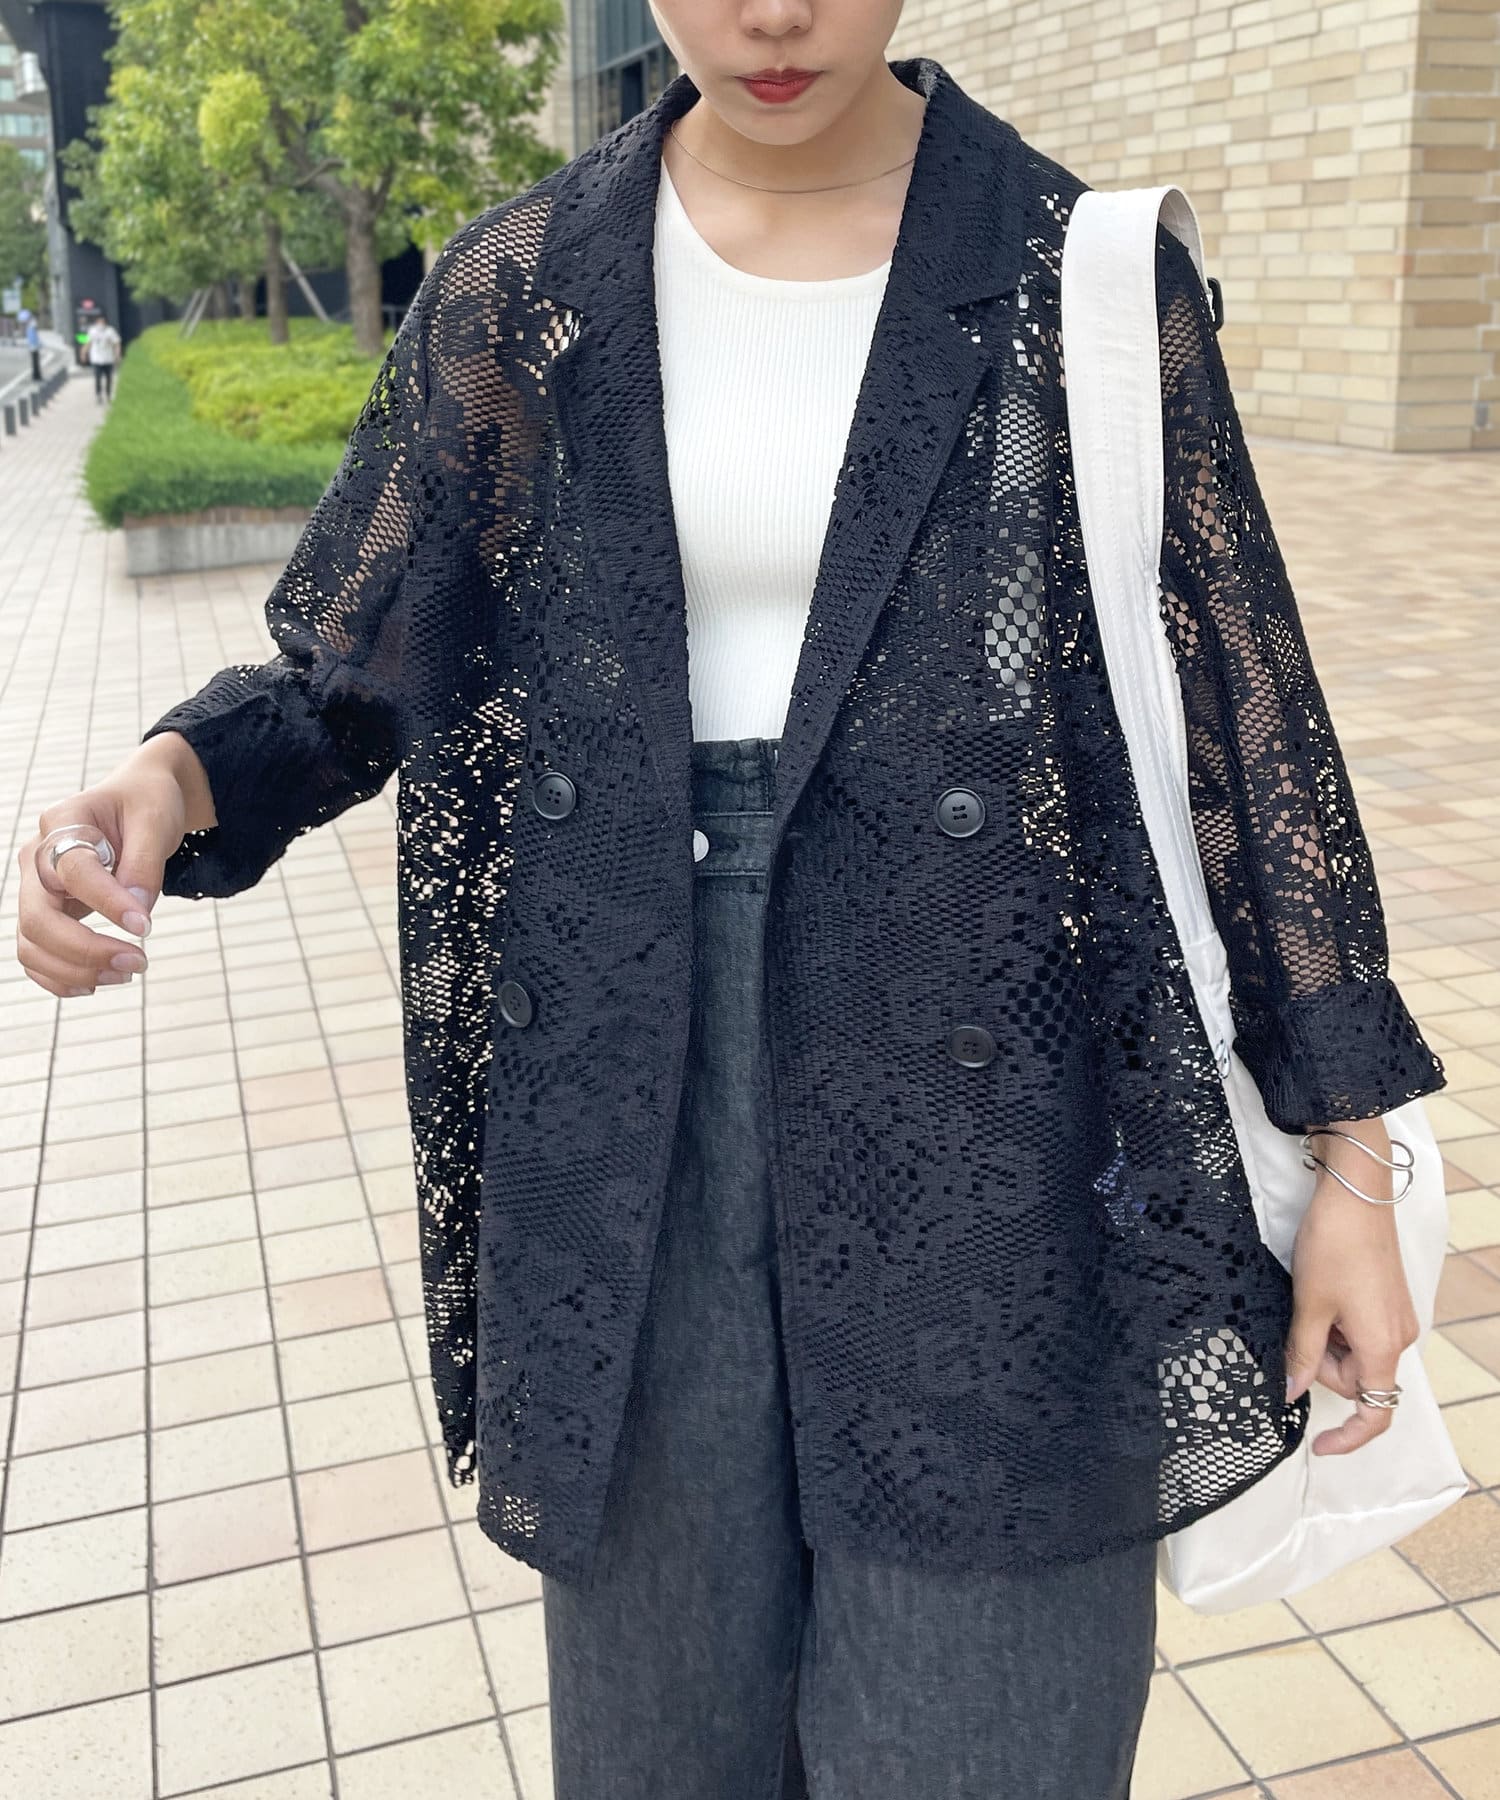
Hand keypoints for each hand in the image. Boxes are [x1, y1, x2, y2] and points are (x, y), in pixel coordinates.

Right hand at [15, 737, 204, 997]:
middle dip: (85, 950)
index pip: (74, 872)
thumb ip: (145, 863)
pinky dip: (59, 977)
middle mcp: (38, 858)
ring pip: (31, 943)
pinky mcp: (46, 912)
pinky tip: (97, 982)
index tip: (145, 927)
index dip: (107, 903)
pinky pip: (35, 954)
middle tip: (138, 962)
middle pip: (37, 917)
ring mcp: (37, 888)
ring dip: (74, 970)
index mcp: (64, 825)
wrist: (136, 803)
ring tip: (128, 974)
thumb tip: (137, 913)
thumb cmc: (146, 804)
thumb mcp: (156, 820)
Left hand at [1285, 1118, 1419, 1455]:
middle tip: (1297, 1329)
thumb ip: (1302, 1354)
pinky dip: (1336, 1327)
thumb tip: (1294, 1391)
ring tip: (1309, 1303)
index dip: (1349, 1437)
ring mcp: (1396, 1318)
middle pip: (1358, 1380)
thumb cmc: (1332, 1246)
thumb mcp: (1308, 1304)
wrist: (1355, 1194)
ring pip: (1356, 1355)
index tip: (1318, 1445)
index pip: (1376, 1412)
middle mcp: (1399, 1337)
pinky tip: (1320, 1298)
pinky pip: (1361, 1333)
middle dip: (1322, 1368)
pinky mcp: (1389, 1301)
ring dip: (1327, 1344)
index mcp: (1382, 1346)